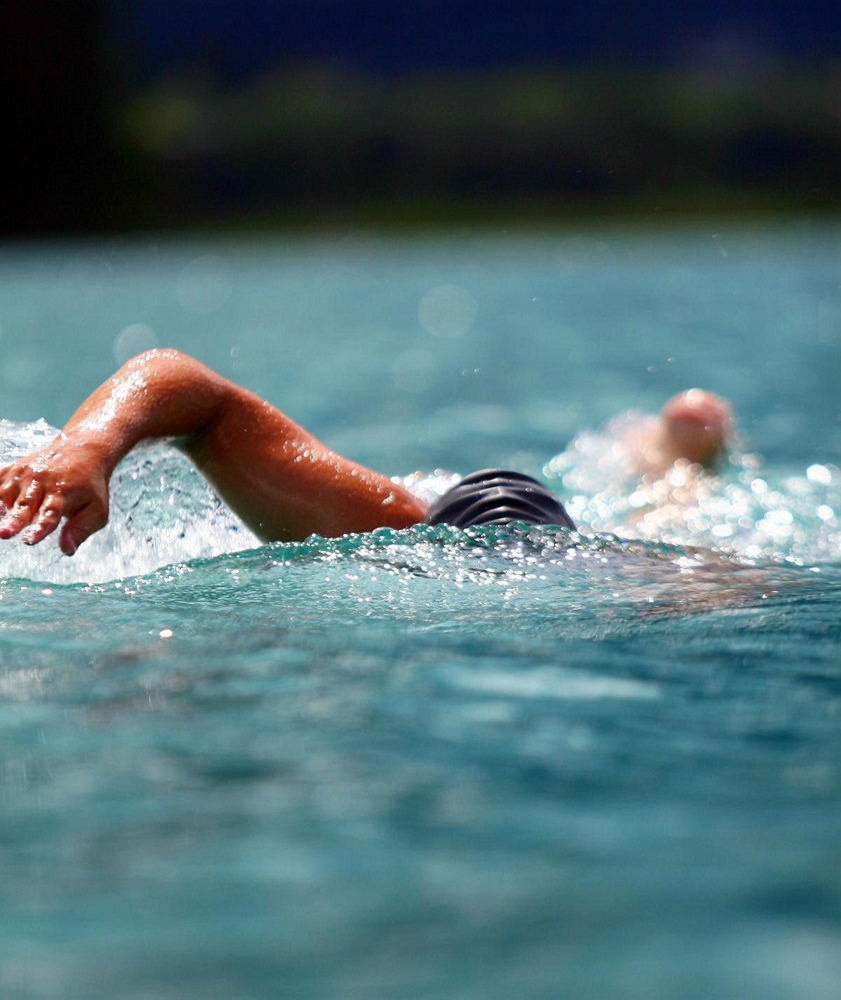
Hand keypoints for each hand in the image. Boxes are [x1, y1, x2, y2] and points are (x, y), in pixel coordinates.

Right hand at [0, 439, 110, 554]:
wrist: (83, 451)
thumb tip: (67, 551)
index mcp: (63, 493)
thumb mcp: (96, 510)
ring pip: (6, 494)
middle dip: (13, 520)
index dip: (40, 528)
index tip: (30, 540)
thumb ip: (80, 530)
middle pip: (25, 506)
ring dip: (0, 508)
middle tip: (3, 534)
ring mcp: (25, 474)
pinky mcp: (13, 469)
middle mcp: (42, 482)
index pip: (50, 515)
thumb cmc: (90, 488)